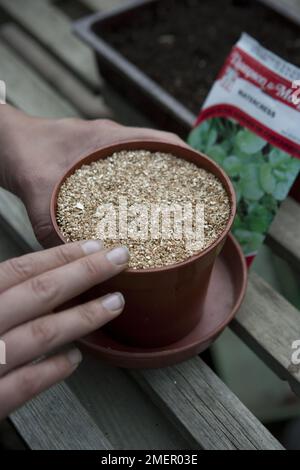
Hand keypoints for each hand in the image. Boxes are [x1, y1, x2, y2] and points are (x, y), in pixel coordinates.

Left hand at [0, 106, 183, 245]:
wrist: (6, 142)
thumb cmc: (23, 154)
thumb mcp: (37, 190)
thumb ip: (51, 225)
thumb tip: (77, 261)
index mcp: (108, 138)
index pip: (161, 140)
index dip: (189, 157)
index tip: (210, 175)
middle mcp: (113, 139)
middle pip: (163, 150)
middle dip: (185, 171)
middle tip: (200, 199)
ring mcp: (108, 146)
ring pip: (149, 159)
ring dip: (167, 177)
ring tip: (182, 205)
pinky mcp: (100, 157)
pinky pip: (132, 166)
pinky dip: (145, 182)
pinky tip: (146, 207)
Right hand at [0, 240, 128, 419]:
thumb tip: (28, 273)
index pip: (20, 271)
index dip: (60, 257)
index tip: (93, 246)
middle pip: (39, 294)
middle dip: (84, 274)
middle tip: (119, 260)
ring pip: (40, 335)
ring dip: (82, 318)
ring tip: (115, 304)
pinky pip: (24, 386)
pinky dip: (53, 370)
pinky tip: (75, 359)